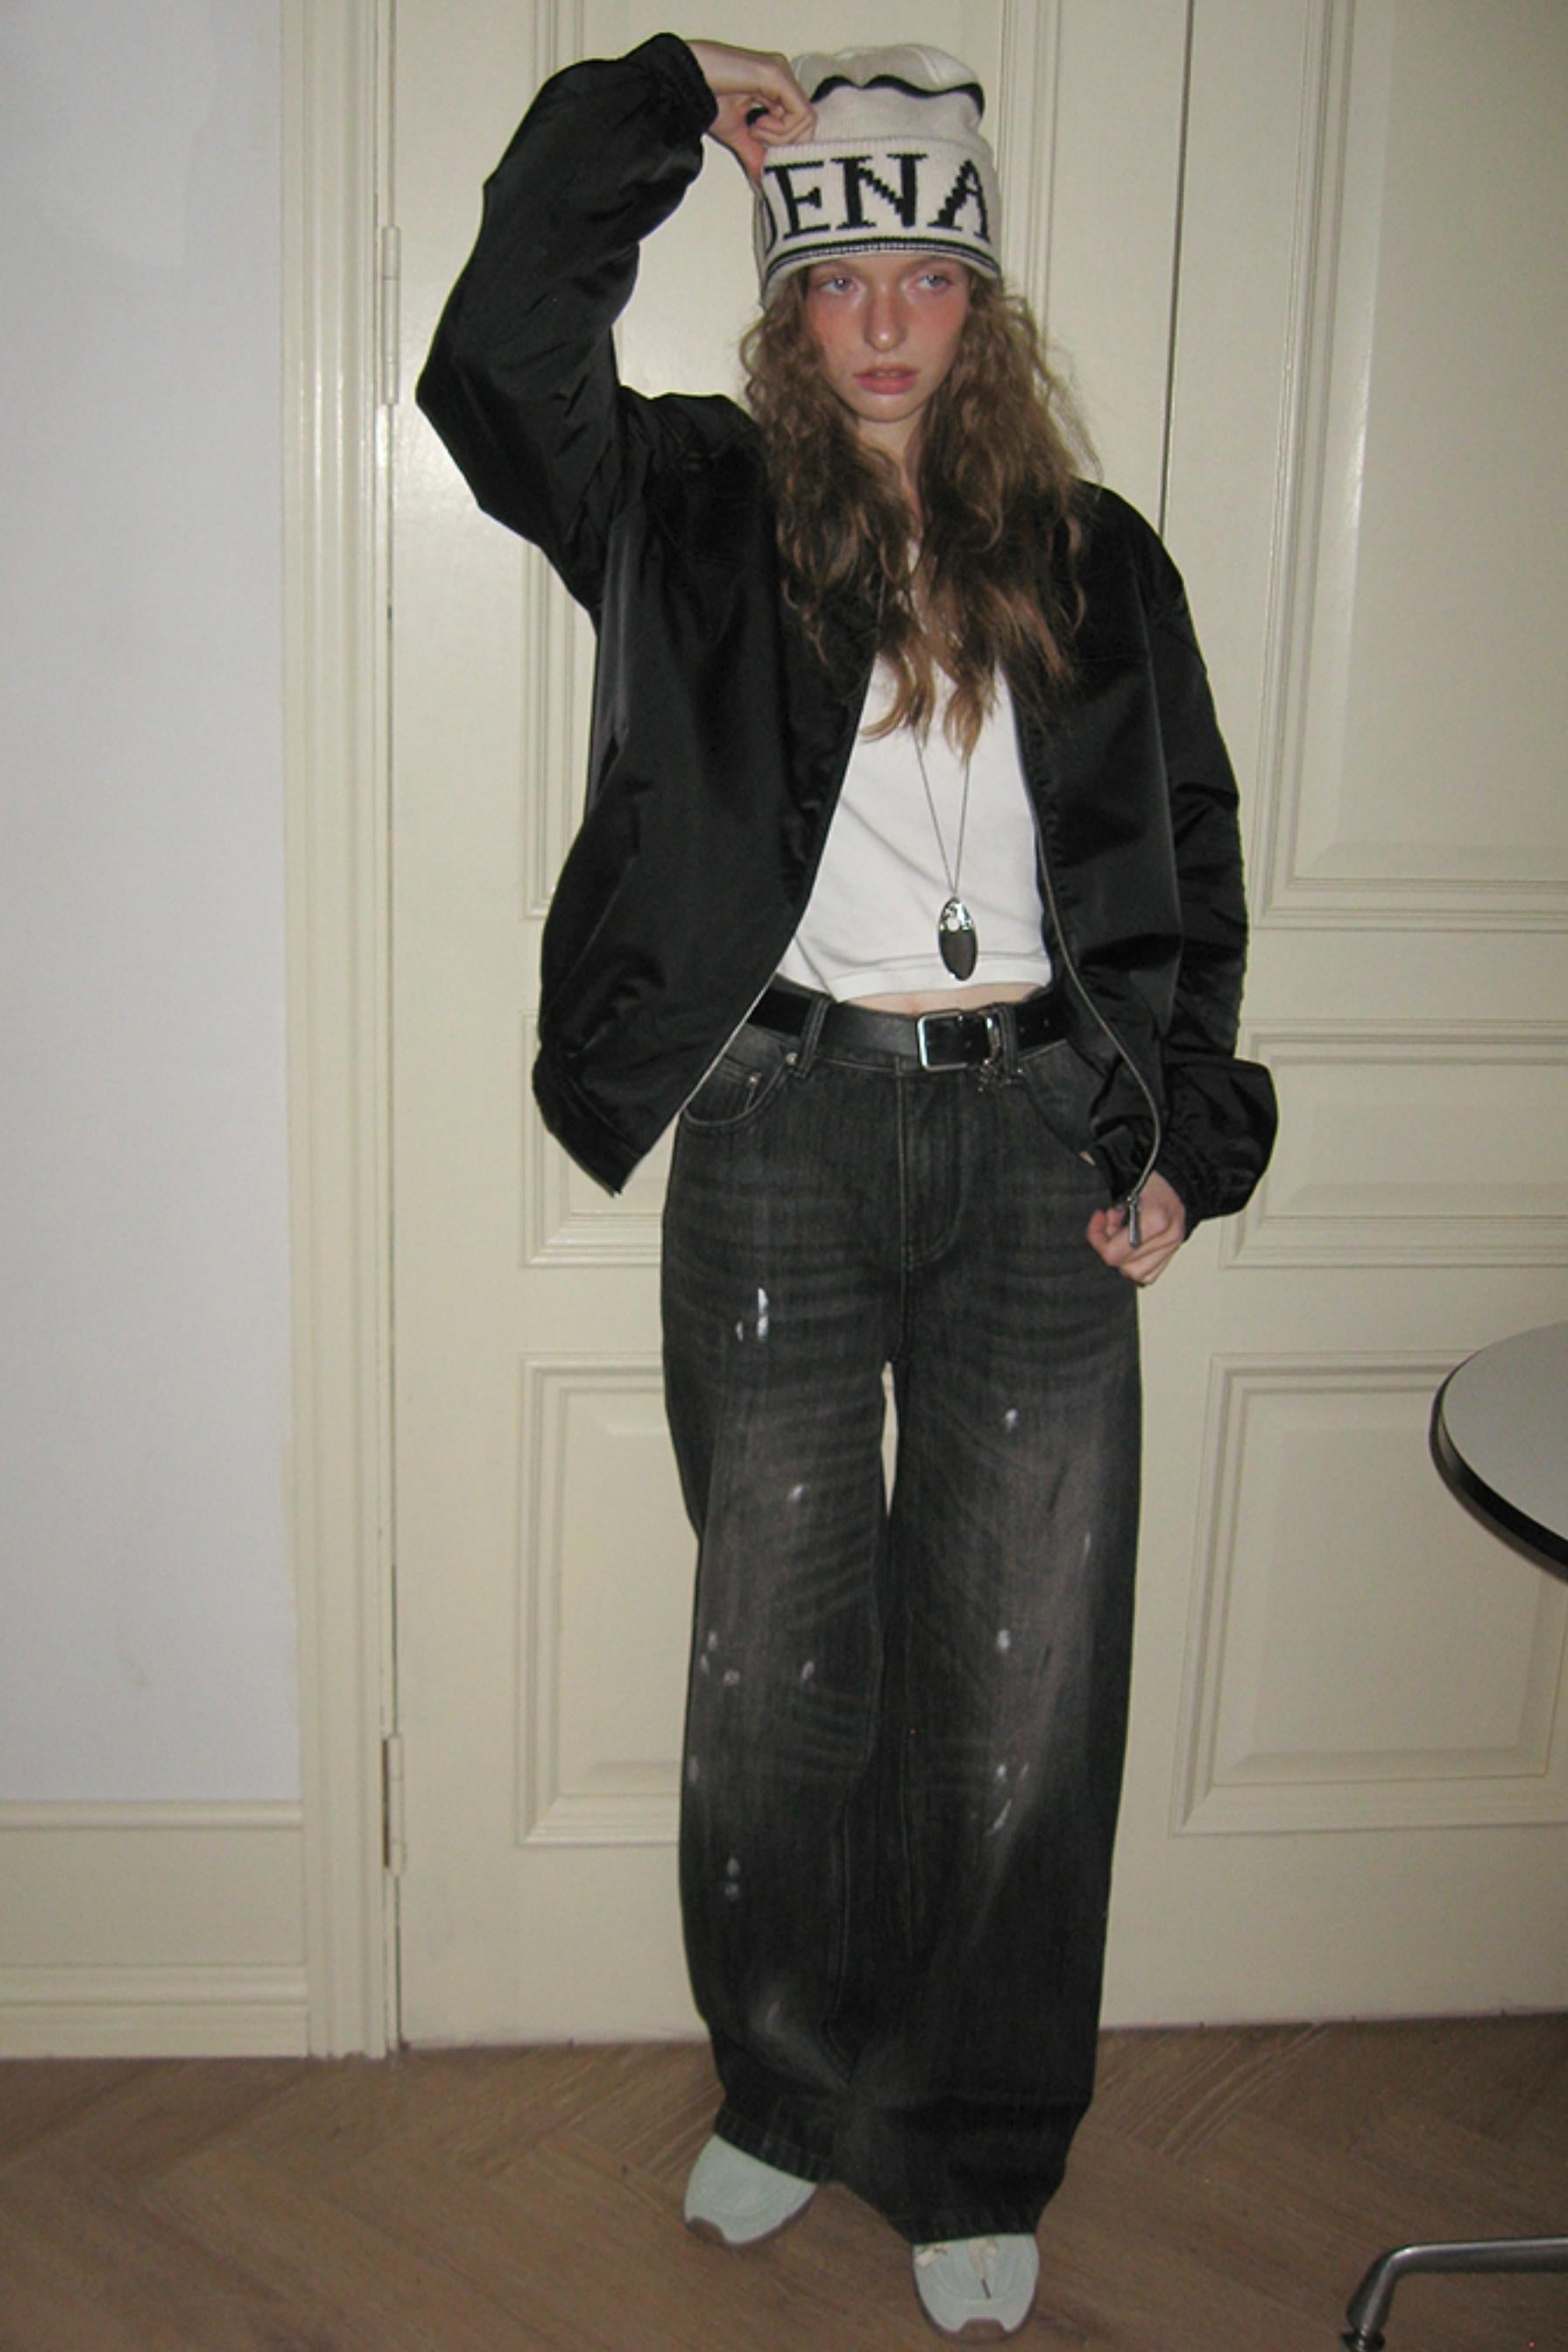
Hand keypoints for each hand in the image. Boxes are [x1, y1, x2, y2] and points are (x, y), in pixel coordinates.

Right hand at [686, 39, 814, 183]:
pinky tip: (757, 124)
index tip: (762, 149)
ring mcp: (781, 73)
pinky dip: (781, 130)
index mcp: (774, 87)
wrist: (683, 81)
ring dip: (780, 137)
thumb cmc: (702, 97)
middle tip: (757, 138)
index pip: (800, 121)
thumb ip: (754, 153)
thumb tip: (763, 180)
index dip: (787, 145)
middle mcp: (782, 76)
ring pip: (806, 120)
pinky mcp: (777, 75)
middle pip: (807, 122)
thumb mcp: (736, 134)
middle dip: (785, 143)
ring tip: (753, 129)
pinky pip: (800, 113)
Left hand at [1087, 1170, 1186, 1284]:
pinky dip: (1135, 1263)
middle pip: (1122, 1264)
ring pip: (1136, 1274)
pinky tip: (1131, 1242)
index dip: (1097, 1237)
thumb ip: (1099, 1182)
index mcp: (1156, 1220)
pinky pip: (1149, 1274)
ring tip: (1122, 1230)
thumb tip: (1087, 1198)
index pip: (1113, 1253)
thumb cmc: (1148, 1170)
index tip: (1099, 1216)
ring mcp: (1173, 1245)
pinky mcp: (1174, 1250)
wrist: (1179, 1169)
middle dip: (1109, 1243)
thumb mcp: (1120, 1173)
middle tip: (1112, 1220)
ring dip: (1123, 1256)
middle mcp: (1168, 1236)